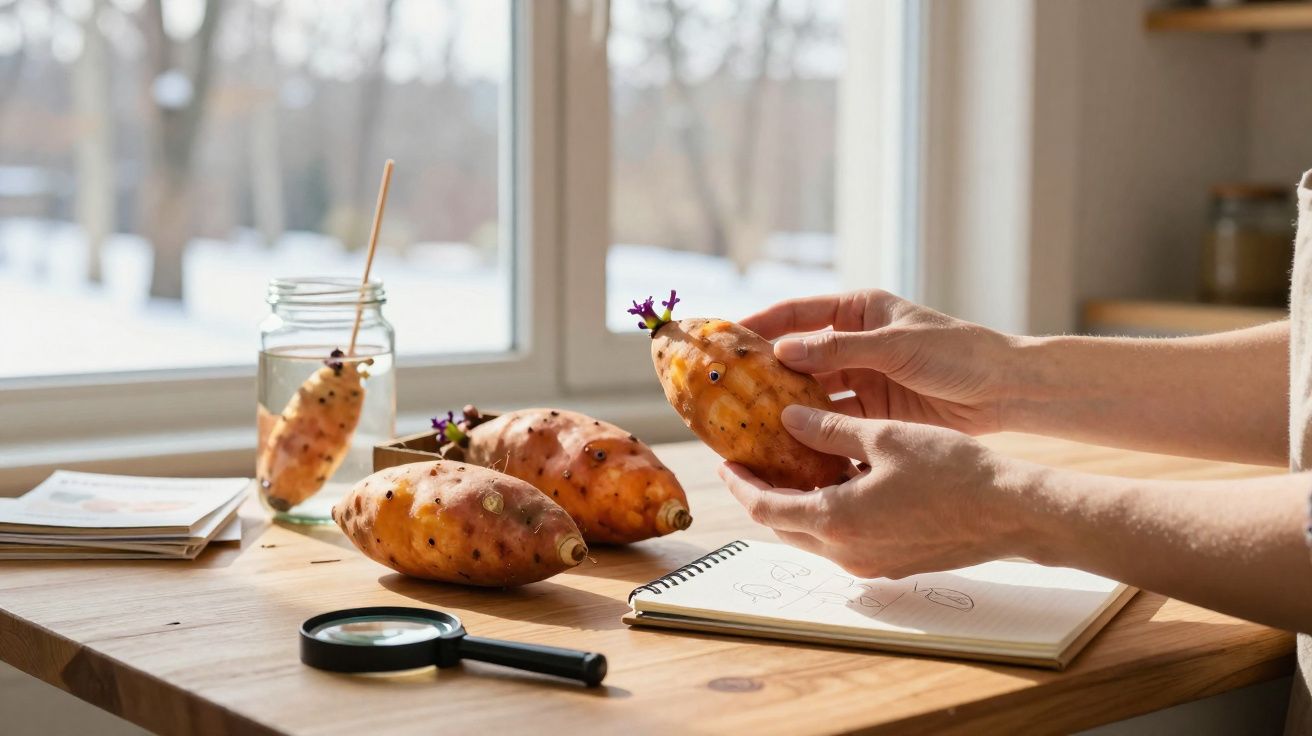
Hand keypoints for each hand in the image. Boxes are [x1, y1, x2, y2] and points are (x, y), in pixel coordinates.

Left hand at [717, 405, 1034, 578]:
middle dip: (763, 495)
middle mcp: (845, 553)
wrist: (1011, 512)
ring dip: (797, 504)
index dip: (740, 484)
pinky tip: (838, 483)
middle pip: (784, 526)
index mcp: (835, 520)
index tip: (725, 462)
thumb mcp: (883, 437)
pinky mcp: (891, 565)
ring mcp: (869, 565)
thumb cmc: (953, 471)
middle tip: (751, 462)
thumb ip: (828, 430)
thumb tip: (788, 419)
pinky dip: (829, 514)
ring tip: (791, 466)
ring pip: (814, 536)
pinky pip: (843, 541)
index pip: (765, 507)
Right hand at [740, 290, 1020, 434]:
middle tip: (727, 387)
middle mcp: (854, 343)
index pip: (797, 313)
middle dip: (765, 371)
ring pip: (812, 392)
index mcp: (858, 311)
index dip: (761, 324)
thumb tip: (784, 352)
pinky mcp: (872, 412)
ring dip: (786, 405)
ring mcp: (862, 378)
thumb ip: (840, 349)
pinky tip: (789, 444)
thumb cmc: (957, 353)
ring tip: (750, 421)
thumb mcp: (896, 346)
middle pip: (798, 356)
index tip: (726, 337)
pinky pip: (832, 421)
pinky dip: (812, 431)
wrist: (1003, 391)